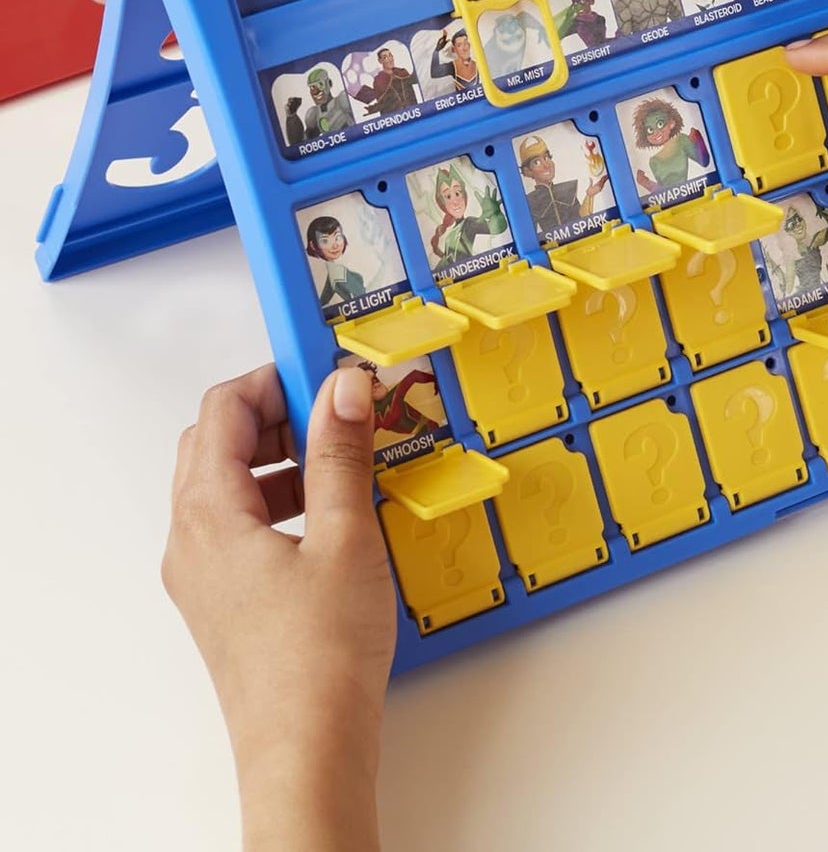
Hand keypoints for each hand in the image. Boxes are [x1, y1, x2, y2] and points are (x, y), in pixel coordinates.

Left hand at [164, 365, 393, 851]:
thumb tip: (342, 387)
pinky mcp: (223, 602)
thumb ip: (341, 452)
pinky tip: (331, 515)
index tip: (326, 371)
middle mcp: (190, 541)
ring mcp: (202, 576)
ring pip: (226, 486)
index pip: (221, 410)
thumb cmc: (320, 655)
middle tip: (337, 409)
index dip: (274, 379)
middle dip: (275, 415)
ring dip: (278, 457)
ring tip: (342, 460)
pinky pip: (238, 526)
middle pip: (215, 444)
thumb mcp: (343, 535)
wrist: (307, 749)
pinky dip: (278, 500)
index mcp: (207, 516)